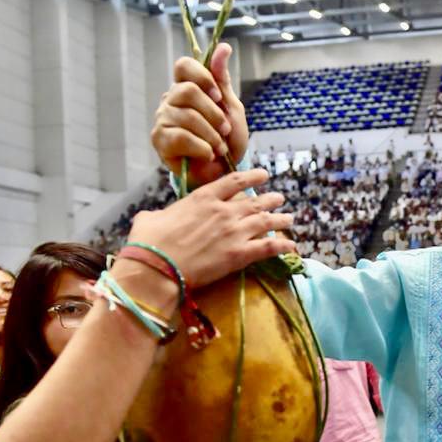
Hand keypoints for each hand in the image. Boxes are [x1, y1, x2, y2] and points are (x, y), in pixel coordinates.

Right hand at [125, 168, 294, 288]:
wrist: (157, 266)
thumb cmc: (149, 242)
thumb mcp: (151, 217)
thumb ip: (161, 213)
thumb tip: (154, 217)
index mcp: (203, 198)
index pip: (234, 182)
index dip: (252, 177)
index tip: (263, 175)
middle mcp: (223, 211)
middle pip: (255, 202)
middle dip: (270, 199)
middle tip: (279, 198)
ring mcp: (234, 232)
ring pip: (266, 222)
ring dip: (280, 220)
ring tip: (289, 218)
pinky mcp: (240, 254)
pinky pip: (268, 247)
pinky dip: (283, 246)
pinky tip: (292, 246)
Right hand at [151, 43, 249, 188]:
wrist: (224, 173)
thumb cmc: (227, 141)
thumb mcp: (231, 108)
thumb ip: (223, 80)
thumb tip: (224, 47)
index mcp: (187, 88)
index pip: (184, 66)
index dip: (202, 77)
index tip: (219, 96)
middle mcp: (171, 100)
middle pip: (187, 90)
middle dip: (213, 113)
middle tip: (225, 130)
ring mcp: (163, 119)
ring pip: (187, 116)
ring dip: (211, 134)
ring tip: (220, 147)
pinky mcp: (160, 140)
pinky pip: (179, 136)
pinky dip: (201, 147)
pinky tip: (208, 154)